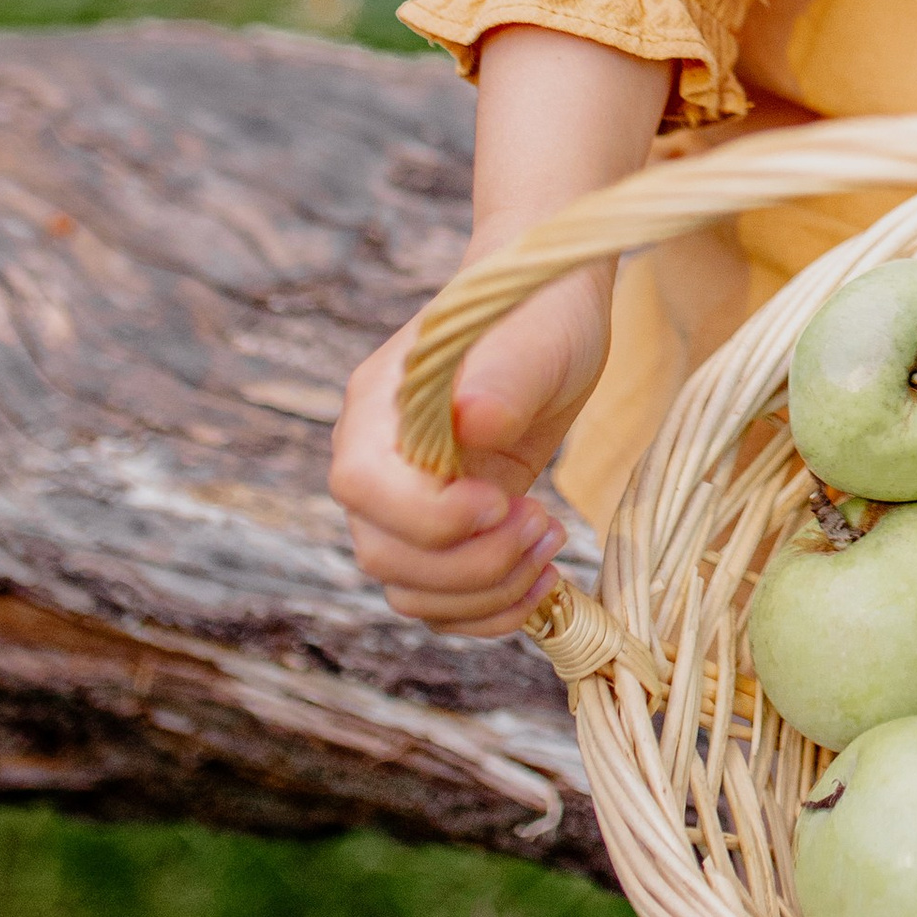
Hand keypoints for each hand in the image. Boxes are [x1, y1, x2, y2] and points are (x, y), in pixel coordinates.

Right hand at [329, 24, 671, 639]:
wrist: (550, 308)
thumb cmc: (539, 307)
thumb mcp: (537, 335)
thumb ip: (503, 378)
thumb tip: (473, 423)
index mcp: (379, 406)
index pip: (365, 488)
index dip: (431, 515)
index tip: (506, 500)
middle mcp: (378, 461)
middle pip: (384, 553)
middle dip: (472, 563)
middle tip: (546, 526)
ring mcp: (408, 501)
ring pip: (411, 590)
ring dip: (486, 592)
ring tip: (552, 547)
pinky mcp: (446, 530)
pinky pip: (442, 599)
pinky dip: (489, 609)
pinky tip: (542, 579)